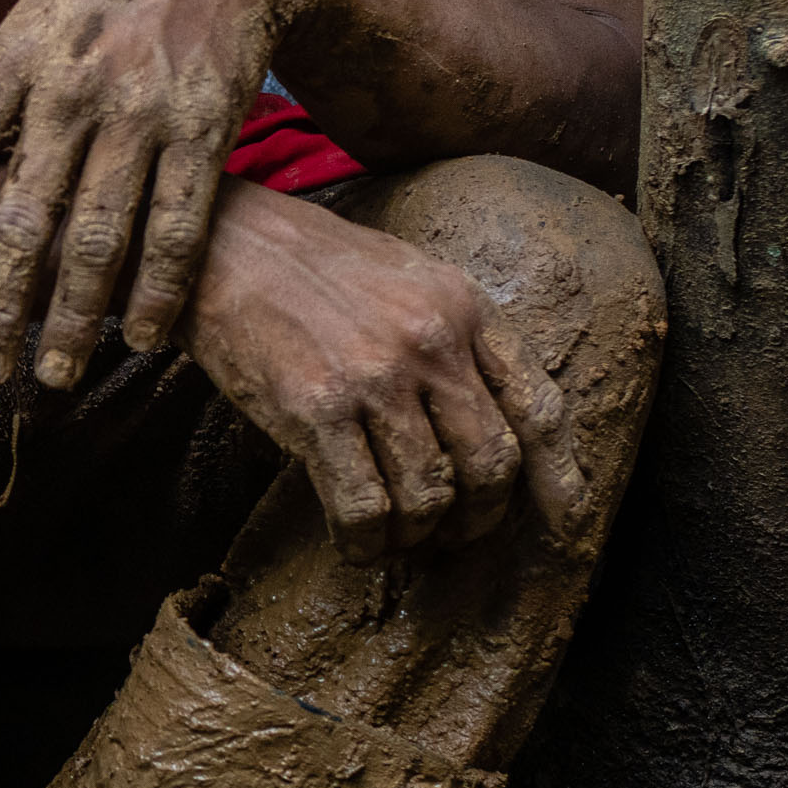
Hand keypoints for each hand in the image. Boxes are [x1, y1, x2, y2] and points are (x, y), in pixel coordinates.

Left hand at [0, 0, 343, 391]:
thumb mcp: (24, 26)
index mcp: (13, 63)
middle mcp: (71, 89)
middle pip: (24, 216)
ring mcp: (141, 110)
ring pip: (101, 233)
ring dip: (76, 313)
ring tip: (53, 374)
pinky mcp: (205, 128)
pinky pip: (178, 224)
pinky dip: (159, 288)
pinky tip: (143, 336)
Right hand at [186, 183, 594, 561]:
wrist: (221, 245)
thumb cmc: (312, 267)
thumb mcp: (409, 277)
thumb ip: (455, 337)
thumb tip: (484, 420)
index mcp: (464, 306)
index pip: (536, 405)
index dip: (559, 476)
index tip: (566, 519)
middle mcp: (430, 341)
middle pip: (491, 463)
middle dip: (481, 518)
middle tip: (456, 534)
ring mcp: (374, 377)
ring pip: (430, 495)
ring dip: (419, 536)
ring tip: (399, 539)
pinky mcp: (315, 410)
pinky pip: (365, 507)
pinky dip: (367, 543)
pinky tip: (357, 542)